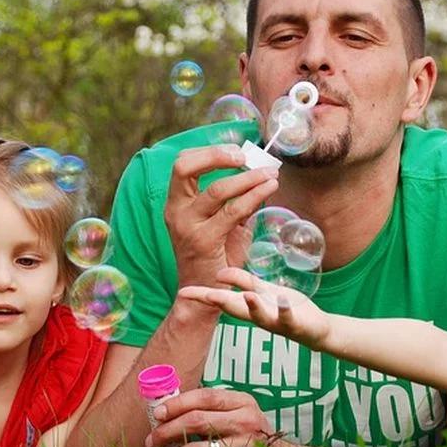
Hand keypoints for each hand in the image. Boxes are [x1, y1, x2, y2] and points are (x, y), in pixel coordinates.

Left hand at [144, 388, 273, 446]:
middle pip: (197, 421)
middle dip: (167, 431)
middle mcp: (245, 422)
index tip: (158, 413)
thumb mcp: (240, 412)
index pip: (205, 397)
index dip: (178, 403)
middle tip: (152, 441)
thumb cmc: (251, 434)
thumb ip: (213, 408)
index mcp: (243, 402)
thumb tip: (168, 411)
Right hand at [165, 145, 279, 288]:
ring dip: (249, 178)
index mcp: (176, 203)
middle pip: (184, 167)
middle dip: (217, 154)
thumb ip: (236, 200)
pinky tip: (269, 189)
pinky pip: (233, 212)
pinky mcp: (204, 241)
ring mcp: (187, 226)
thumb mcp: (223, 223)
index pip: (182, 163)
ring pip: (217, 189)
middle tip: (246, 156)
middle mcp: (175, 211)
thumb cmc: (216, 257)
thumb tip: (261, 175)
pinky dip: (254, 196)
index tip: (236, 151)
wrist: (205, 294)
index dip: (208, 151)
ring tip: (271, 174)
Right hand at [179, 267, 331, 348]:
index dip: (202, 296)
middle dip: (219, 301)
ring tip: (247, 294)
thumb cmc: (286, 308)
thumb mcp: (263, 290)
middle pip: (235, 309)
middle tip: (203, 294)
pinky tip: (281, 299)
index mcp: (249, 306)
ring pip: (260, 316)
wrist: (316, 329)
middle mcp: (259, 316)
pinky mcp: (295, 324)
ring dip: (253, 306)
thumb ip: (243, 281)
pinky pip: (288, 317)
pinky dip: (283, 309)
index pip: (222, 299)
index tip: (182, 292)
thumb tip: (218, 273)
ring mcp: (276, 322)